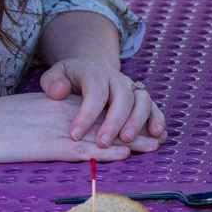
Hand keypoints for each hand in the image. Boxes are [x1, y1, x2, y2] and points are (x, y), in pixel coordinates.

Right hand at [0, 91, 156, 167]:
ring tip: (153, 146)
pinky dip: (104, 152)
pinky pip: (82, 149)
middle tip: (159, 135)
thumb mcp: (24, 117)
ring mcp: (57, 130)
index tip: (140, 122)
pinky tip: (123, 154)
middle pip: (106, 121)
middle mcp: (61, 114)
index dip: (120, 117)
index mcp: (55, 105)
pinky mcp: (49, 146)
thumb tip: (59, 132)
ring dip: (129, 141)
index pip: (95, 109)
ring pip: (100, 135)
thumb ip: (44, 120)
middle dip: (134, 128)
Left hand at [37, 55, 166, 146]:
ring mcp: (133, 88)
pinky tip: (158, 137)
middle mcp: (118, 79)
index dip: (86, 114)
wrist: (93, 68)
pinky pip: (155, 108)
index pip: (95, 92)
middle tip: (102, 143)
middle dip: (114, 121)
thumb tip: (59, 92)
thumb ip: (53, 82)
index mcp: (96, 73)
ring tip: (127, 140)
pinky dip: (159, 121)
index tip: (75, 135)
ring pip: (142, 101)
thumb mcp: (56, 74)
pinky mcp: (143, 100)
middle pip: (122, 97)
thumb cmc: (71, 78)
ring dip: (138, 121)